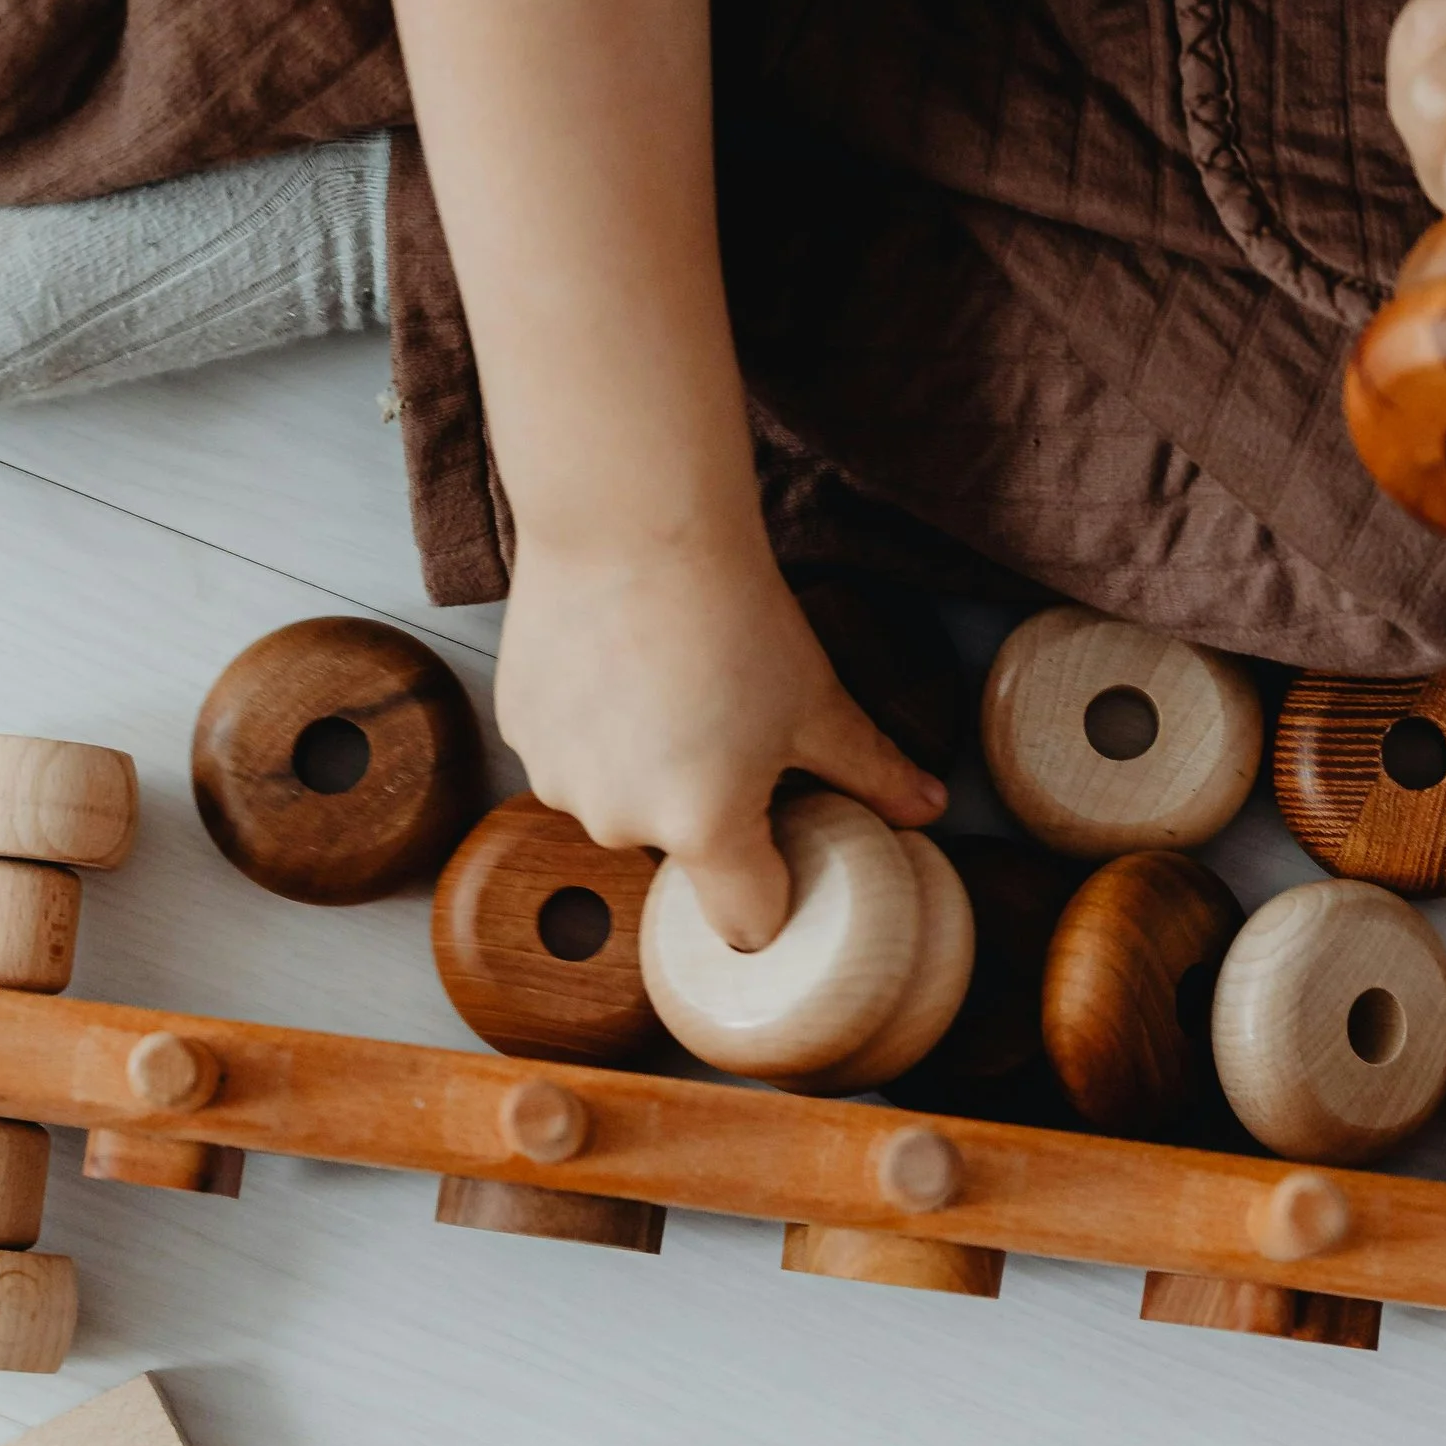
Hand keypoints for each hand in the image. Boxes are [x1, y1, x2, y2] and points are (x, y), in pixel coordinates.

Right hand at [493, 530, 944, 947]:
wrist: (632, 520)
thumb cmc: (735, 614)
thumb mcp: (818, 701)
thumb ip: (872, 771)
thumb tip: (929, 810)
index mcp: (706, 830)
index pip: (747, 924)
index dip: (775, 889)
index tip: (784, 842)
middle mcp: (621, 824)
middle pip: (678, 850)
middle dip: (704, 806)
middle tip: (728, 723)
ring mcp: (557, 780)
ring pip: (617, 800)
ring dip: (643, 766)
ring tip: (672, 684)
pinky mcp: (516, 730)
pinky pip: (569, 754)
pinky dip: (594, 726)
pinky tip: (620, 665)